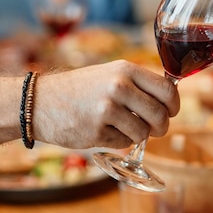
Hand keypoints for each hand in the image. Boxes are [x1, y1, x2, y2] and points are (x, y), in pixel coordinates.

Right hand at [34, 60, 179, 149]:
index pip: (167, 90)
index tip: (170, 112)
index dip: (174, 106)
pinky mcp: (96, 130)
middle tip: (154, 129)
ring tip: (123, 127)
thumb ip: (138, 84)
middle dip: (161, 127)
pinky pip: (124, 143)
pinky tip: (103, 131)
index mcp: (125, 70)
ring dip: (139, 135)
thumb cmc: (80, 90)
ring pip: (144, 132)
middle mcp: (119, 86)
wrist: (39, 101)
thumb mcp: (110, 74)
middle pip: (160, 115)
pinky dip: (119, 141)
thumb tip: (169, 100)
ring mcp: (107, 109)